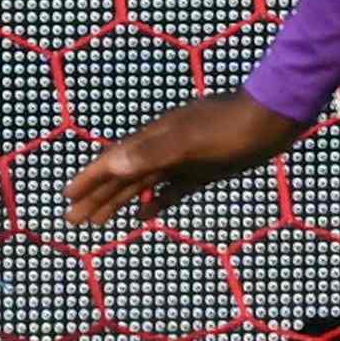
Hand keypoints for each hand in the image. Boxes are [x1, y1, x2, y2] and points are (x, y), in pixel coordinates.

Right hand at [68, 90, 309, 226]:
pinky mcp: (201, 171)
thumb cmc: (232, 127)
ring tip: (97, 221)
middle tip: (73, 221)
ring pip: (140, 185)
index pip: (113, 161)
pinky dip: (153, 202)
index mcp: (153, 140)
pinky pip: (169, 190)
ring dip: (118, 202)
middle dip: (96, 198)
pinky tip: (144, 214)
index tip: (67, 197)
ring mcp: (181, 160)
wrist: (271, 119)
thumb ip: (153, 152)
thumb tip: (112, 164)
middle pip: (121, 177)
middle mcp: (161, 149)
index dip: (89, 180)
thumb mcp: (192, 141)